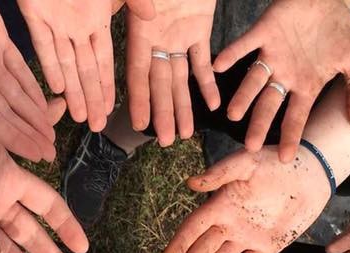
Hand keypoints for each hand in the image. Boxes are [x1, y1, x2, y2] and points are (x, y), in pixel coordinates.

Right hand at [0, 0, 64, 161]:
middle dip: (28, 134)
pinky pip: (19, 69)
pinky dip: (32, 87)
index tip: (35, 154)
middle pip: (7, 113)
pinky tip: (45, 101)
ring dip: (33, 115)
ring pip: (16, 94)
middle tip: (50, 153)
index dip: (13, 138)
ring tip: (50, 134)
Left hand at [18, 0, 153, 130]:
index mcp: (97, 19)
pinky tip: (57, 88)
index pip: (105, 60)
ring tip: (80, 117)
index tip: (115, 109)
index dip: (109, 85)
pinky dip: (50, 65)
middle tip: (98, 126)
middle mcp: (77, 27)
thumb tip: (155, 17)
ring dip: (73, 90)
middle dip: (92, 98)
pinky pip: (43, 45)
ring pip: (65, 64)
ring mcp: (56, 22)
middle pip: (86, 70)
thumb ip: (134, 1)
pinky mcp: (34, 14)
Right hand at [125, 0, 219, 145]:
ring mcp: (177, 35)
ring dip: (183, 106)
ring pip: (179, 78)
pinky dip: (207, 82)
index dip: (138, 98)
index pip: (137, 71)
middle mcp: (157, 37)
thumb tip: (144, 11)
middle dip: (162, 112)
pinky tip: (212, 105)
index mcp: (140, 29)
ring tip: (184, 134)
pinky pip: (202, 61)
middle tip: (164, 141)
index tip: (137, 124)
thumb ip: (140, 2)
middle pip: (159, 82)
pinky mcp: (199, 29)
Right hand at [164, 146, 330, 252]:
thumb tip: (190, 184)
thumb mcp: (247, 161)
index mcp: (221, 204)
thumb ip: (220, 173)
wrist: (311, 171)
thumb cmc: (276, 162)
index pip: (194, 228)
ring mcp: (248, 236)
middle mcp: (230, 223)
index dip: (179, 244)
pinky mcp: (268, 245)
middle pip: (203, 249)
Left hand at [214, 0, 349, 155]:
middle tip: (249, 146)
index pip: (296, 116)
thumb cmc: (342, 32)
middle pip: (268, 103)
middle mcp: (285, 74)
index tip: (285, 158)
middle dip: (259, 123)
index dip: (290, 136)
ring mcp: (273, 53)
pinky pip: (244, 44)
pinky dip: (232, 53)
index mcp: (305, 84)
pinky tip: (218, 65)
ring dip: (243, 95)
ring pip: (253, 79)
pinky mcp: (263, 31)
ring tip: (232, 114)